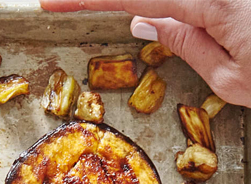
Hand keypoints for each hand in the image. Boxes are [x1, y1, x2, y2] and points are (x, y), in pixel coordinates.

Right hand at [41, 0, 250, 105]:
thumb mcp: (231, 78)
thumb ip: (186, 45)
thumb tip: (143, 24)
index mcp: (211, 2)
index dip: (85, 1)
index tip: (51, 4)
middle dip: (102, 2)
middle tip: (65, 6)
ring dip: (138, 8)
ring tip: (96, 12)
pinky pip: (186, 0)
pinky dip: (161, 7)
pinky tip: (145, 16)